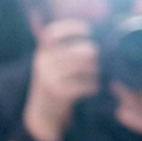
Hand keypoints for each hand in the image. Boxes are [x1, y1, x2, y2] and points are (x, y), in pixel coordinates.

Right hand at [22, 20, 101, 140]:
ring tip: (97, 75)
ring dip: (95, 71)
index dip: (72, 28)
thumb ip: (67, 49)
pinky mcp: (56, 92)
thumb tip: (94, 33)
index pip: (53, 33)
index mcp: (44, 52)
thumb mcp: (55, 63)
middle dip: (93, 55)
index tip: (88, 30)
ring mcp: (48, 77)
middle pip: (76, 51)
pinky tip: (95, 88)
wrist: (42, 112)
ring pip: (82, 67)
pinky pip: (82, 85)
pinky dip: (92, 86)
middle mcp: (44, 62)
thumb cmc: (56, 82)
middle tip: (99, 61)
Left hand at [112, 54, 141, 140]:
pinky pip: (140, 126)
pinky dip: (130, 120)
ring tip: (120, 98)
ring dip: (125, 105)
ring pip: (137, 113)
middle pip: (138, 100)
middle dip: (124, 92)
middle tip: (115, 84)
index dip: (130, 82)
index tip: (121, 75)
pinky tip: (122, 113)